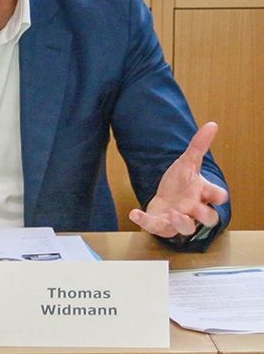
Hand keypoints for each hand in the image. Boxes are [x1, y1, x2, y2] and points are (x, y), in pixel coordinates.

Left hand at [128, 122, 227, 238]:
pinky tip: (134, 213)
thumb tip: (212, 124)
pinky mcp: (161, 225)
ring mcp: (178, 220)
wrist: (164, 198)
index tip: (217, 194)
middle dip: (204, 214)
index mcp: (203, 194)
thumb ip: (199, 146)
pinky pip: (155, 227)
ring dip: (181, 222)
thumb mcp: (187, 162)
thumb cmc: (180, 184)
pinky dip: (144, 221)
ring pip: (187, 228)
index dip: (218, 196)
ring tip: (173, 214)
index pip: (218, 197)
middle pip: (209, 218)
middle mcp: (194, 210)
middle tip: (195, 207)